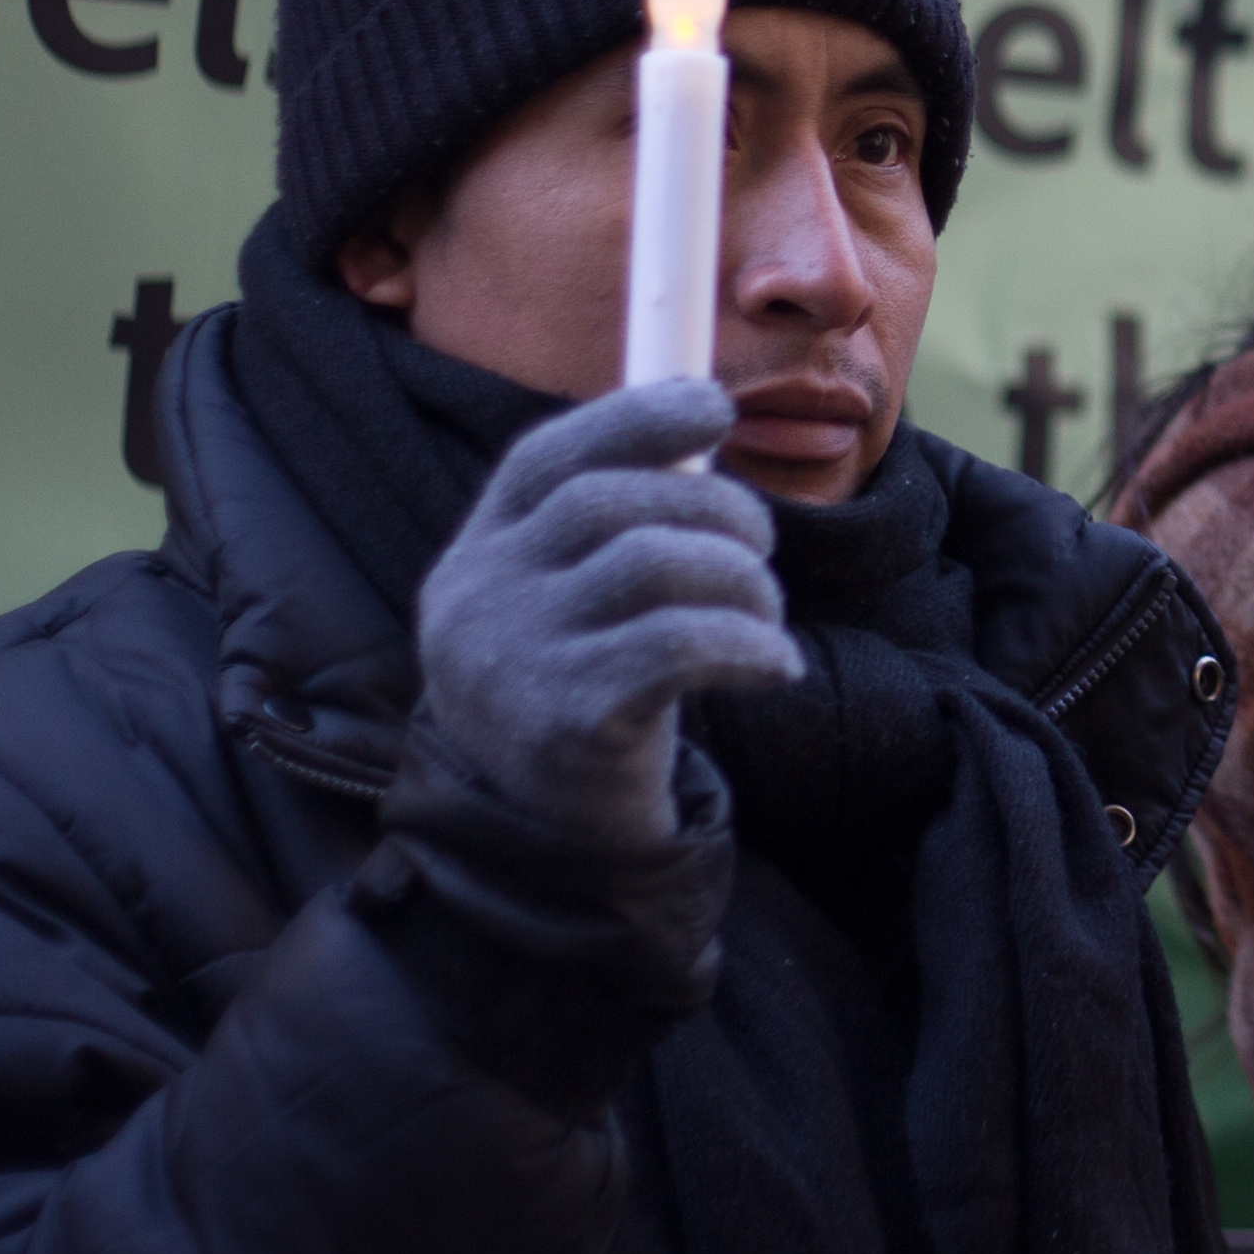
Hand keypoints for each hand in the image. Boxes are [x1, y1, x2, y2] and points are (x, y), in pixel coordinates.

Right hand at [410, 379, 802, 851]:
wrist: (543, 845)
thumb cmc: (580, 695)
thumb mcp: (566, 603)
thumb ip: (612, 522)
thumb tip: (705, 413)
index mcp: (479, 555)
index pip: (542, 457)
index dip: (635, 416)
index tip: (715, 409)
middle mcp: (480, 598)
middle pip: (613, 502)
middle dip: (715, 509)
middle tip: (759, 552)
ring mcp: (516, 660)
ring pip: (654, 561)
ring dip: (741, 580)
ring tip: (765, 618)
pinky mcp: (568, 723)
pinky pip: (681, 645)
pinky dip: (748, 644)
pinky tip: (774, 667)